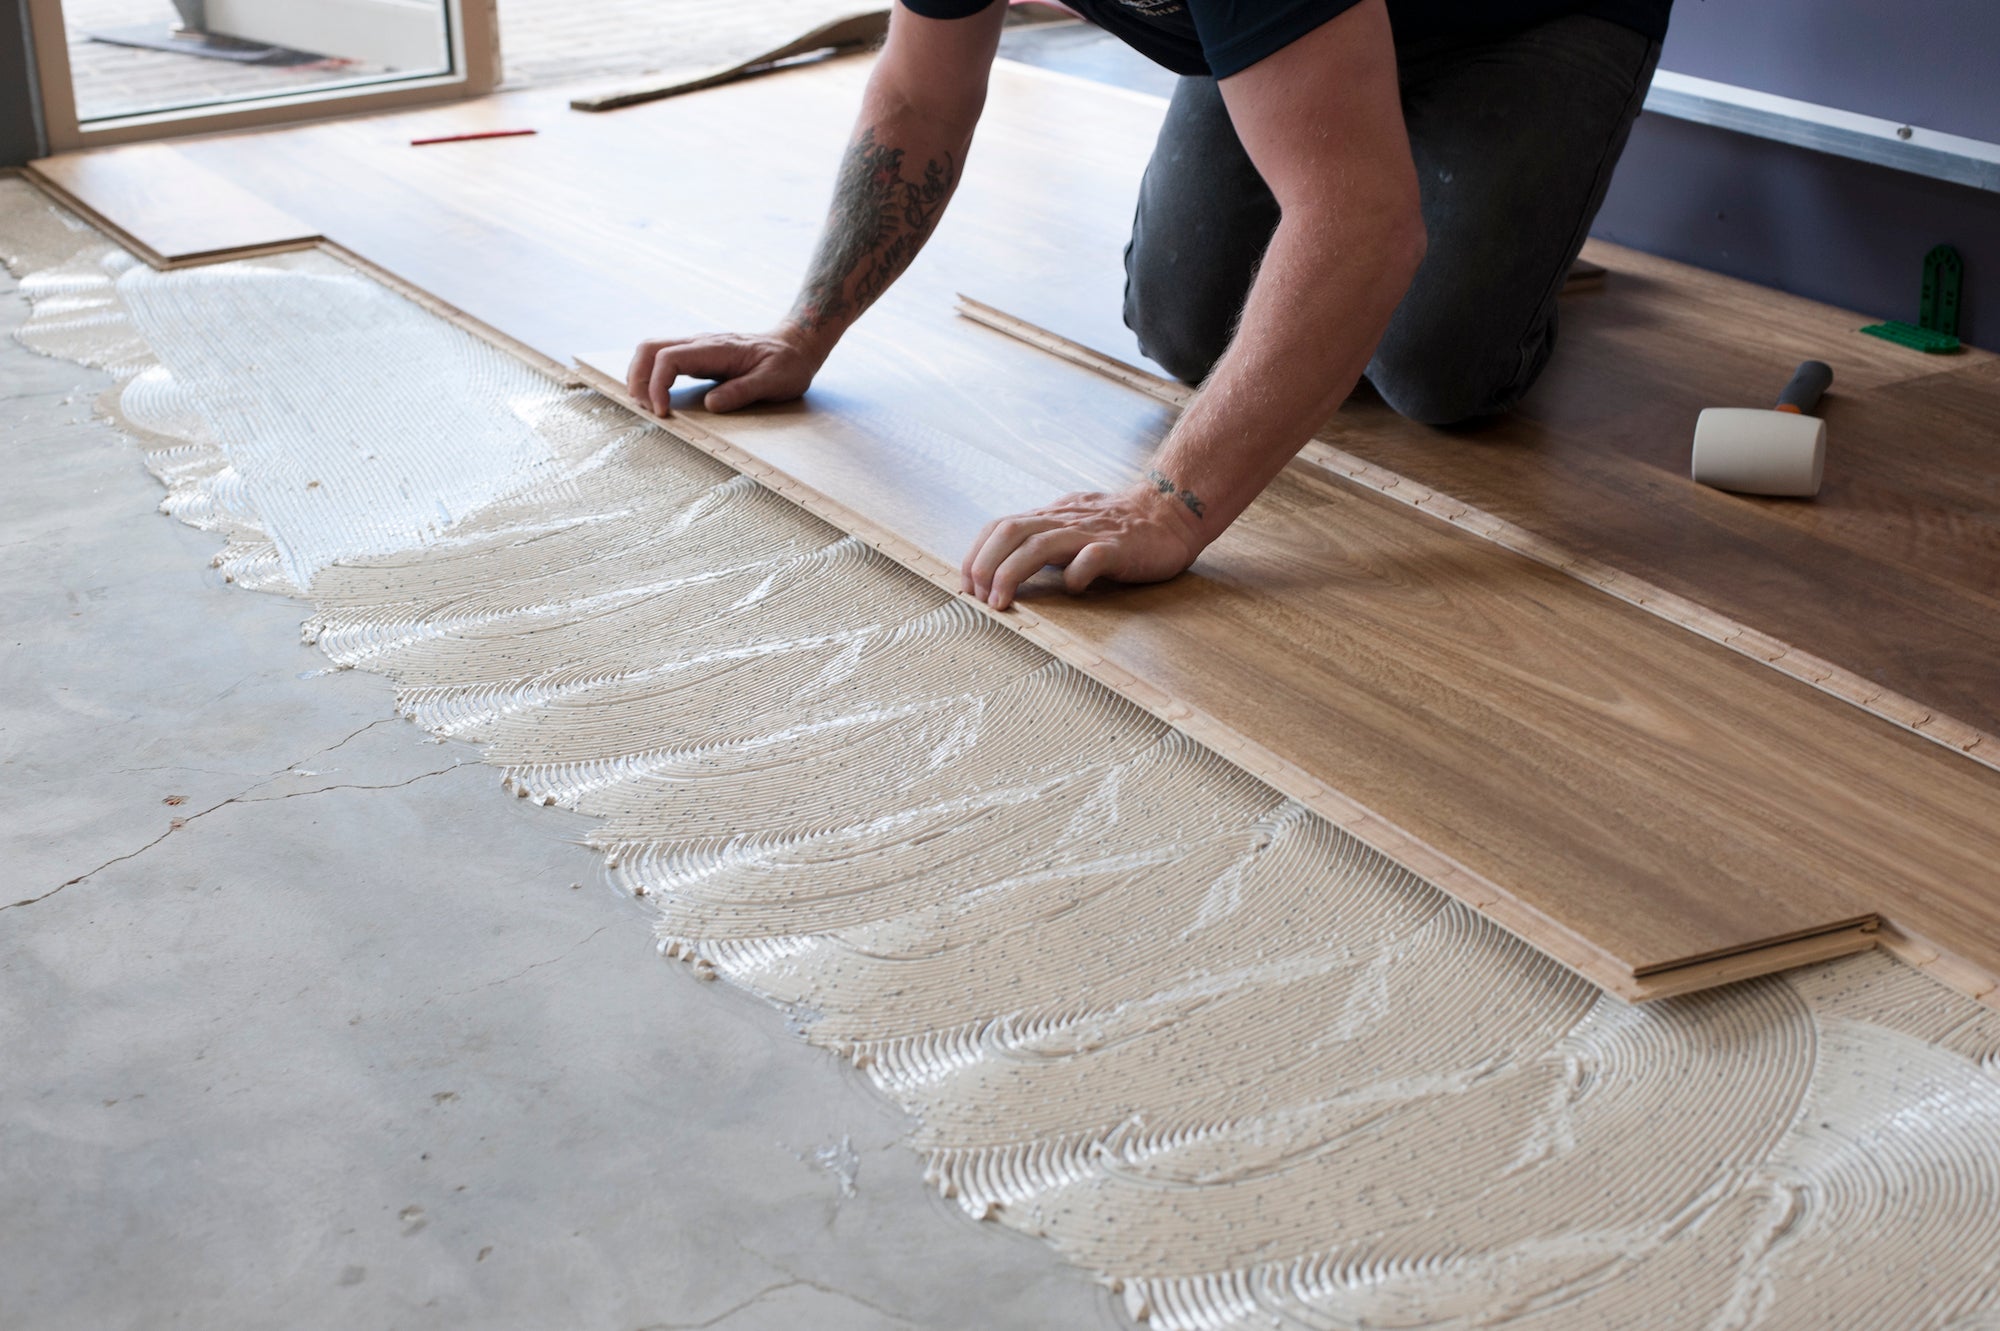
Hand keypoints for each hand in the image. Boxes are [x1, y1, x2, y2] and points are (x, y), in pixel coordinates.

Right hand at [626, 326, 827, 414]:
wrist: (796, 346)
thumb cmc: (788, 365)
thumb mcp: (774, 381)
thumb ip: (743, 391)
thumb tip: (711, 405)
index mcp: (716, 349)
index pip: (669, 358)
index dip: (657, 385)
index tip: (663, 413)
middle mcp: (701, 344)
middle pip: (649, 348)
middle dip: (637, 378)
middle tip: (646, 409)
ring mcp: (697, 348)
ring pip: (652, 351)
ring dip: (641, 376)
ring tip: (648, 406)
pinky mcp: (698, 357)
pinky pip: (663, 360)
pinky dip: (652, 377)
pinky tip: (658, 397)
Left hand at [961, 484, 1206, 609]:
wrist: (1171, 512)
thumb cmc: (1119, 527)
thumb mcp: (1071, 527)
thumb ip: (1042, 540)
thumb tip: (1004, 566)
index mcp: (1050, 517)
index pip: (999, 526)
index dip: (975, 554)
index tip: (966, 586)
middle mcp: (1064, 521)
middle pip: (1010, 531)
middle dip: (984, 564)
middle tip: (976, 597)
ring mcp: (1091, 533)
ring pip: (1040, 544)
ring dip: (1011, 573)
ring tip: (1000, 602)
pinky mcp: (1119, 548)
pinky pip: (1092, 558)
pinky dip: (1076, 575)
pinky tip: (1074, 589)